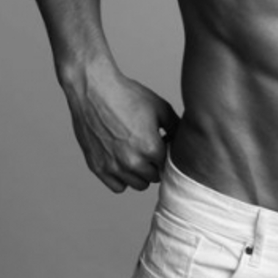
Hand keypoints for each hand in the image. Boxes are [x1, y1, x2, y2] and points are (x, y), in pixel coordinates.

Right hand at [63, 56, 179, 192]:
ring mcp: (114, 167)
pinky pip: (118, 186)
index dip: (167, 154)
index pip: (168, 165)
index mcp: (151, 148)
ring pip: (138, 184)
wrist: (94, 91)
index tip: (163, 144)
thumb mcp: (160, 107)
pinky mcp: (98, 167)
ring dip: (141, 173)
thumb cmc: (127, 96)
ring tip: (137, 153)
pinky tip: (123, 161)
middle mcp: (132, 162)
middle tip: (150, 148)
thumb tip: (182, 140)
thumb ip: (176, 127)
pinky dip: (123, 178)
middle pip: (155, 177)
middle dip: (156, 164)